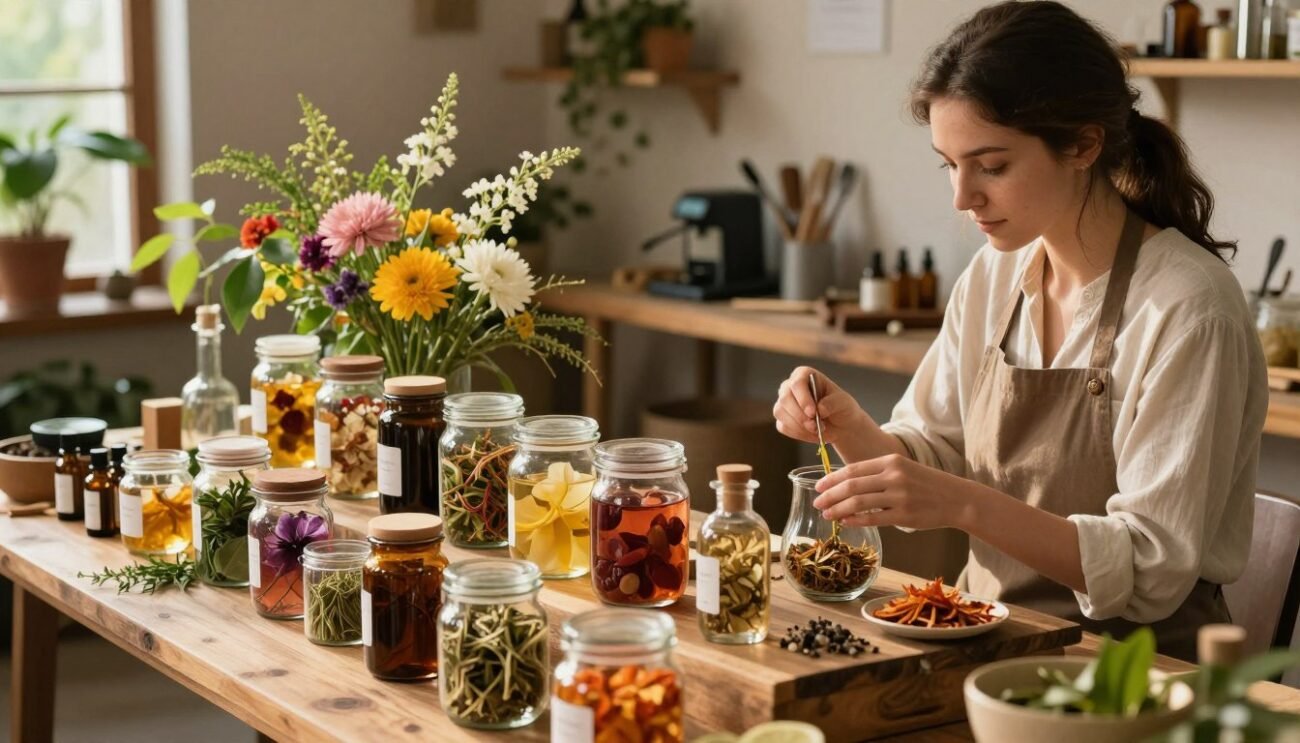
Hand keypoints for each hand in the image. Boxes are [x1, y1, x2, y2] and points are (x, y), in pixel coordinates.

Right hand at [772, 366, 866, 444]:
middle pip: (785, 398)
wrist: (840, 424)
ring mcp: (784, 402)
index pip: (797, 383)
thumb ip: (832, 403)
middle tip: (815, 426)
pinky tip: (811, 433)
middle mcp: (790, 386)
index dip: (803, 398)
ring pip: (780, 412)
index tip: (813, 412)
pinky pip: (783, 426)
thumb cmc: (841, 407)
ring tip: (817, 430)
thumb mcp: (843, 402)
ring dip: (799, 426)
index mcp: (804, 375)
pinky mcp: (782, 418)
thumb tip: (819, 409)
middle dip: (800, 415)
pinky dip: (798, 433)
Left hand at [811, 453, 973, 530]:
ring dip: (838, 509)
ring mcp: (899, 496)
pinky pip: (872, 518)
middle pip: (851, 485)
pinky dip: (855, 520)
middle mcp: (893, 476)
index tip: (818, 486)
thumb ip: (878, 474)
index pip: (853, 469)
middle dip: (829, 495)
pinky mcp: (904, 515)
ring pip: (858, 502)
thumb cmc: (927, 485)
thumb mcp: (903, 469)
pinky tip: (845, 522)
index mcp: (891, 461)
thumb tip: (846, 483)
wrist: (957, 498)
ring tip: (827, 514)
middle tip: (817, 502)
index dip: (832, 478)